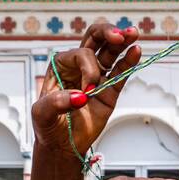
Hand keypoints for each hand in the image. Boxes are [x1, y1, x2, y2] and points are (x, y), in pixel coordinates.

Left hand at [33, 22, 140, 161]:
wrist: (63, 146)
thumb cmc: (48, 127)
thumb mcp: (42, 115)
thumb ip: (56, 103)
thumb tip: (80, 97)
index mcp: (61, 66)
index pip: (79, 54)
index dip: (88, 69)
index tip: (88, 92)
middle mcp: (79, 67)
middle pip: (95, 39)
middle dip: (107, 33)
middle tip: (118, 35)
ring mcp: (97, 77)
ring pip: (110, 52)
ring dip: (122, 41)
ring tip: (132, 33)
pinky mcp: (110, 91)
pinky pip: (120, 73)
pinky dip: (129, 62)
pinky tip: (136, 51)